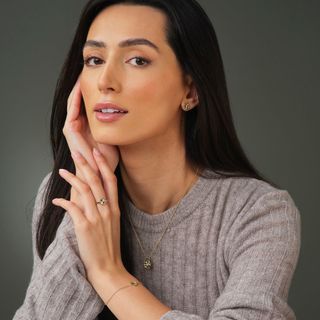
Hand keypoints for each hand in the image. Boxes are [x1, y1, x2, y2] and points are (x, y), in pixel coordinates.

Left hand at [52, 148, 125, 280]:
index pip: (110, 180)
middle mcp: (107, 210)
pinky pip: (72, 208)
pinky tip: (56, 201)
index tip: (96, 152)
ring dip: (72, 179)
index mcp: (115, 208)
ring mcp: (96, 218)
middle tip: (77, 153)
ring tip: (62, 171)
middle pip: (96, 181)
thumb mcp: (113, 223)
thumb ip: (107, 207)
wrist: (108, 266)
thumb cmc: (109, 245)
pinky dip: (63, 202)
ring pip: (84, 191)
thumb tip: (96, 195)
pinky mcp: (85, 226)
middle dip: (86, 164)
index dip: (103, 165)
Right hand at [63, 76, 119, 209]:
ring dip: (79, 86)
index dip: (95, 88)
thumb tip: (136, 110)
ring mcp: (73, 126)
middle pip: (80, 98)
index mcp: (88, 124)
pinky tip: (81, 84)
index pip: (88, 101)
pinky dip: (76, 95)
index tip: (104, 76)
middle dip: (86, 83)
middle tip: (92, 67)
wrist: (100, 173)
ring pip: (74, 100)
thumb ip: (118, 123)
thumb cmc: (109, 157)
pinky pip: (72, 108)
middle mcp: (78, 123)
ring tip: (86, 71)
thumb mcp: (115, 135)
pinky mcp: (70, 129)